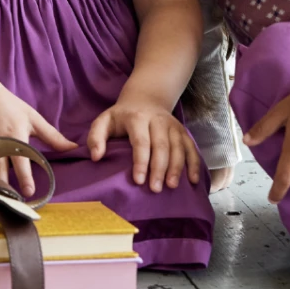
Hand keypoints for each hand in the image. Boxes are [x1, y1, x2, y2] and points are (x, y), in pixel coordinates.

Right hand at [0, 82, 76, 196]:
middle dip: (4, 188)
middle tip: (10, 206)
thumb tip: (73, 147)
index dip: (25, 176)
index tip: (29, 192)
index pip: (21, 159)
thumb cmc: (10, 106)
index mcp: (15, 136)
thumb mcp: (33, 118)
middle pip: (0, 170)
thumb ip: (52, 136)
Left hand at [87, 93, 201, 191]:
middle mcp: (157, 120)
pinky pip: (191, 147)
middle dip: (159, 168)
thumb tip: (96, 157)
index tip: (139, 181)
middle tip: (155, 189)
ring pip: (178, 146)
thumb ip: (95, 137)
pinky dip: (194, 163)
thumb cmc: (122, 117)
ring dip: (176, 167)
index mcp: (137, 118)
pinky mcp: (182, 131)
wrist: (145, 99)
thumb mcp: (104, 121)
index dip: (140, 161)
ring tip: (171, 186)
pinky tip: (192, 179)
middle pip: (161, 145)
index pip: (141, 141)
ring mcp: (172, 125)